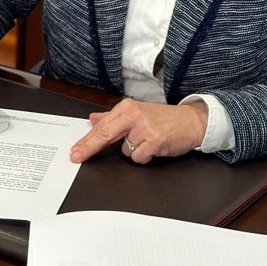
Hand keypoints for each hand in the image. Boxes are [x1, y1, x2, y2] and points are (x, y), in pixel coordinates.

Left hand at [70, 98, 207, 164]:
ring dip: (134, 151)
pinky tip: (154, 148)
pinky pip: (139, 158)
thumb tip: (93, 119)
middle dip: (89, 147)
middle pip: (104, 134)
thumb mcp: (137, 113)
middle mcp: (134, 115)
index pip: (101, 126)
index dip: (86, 140)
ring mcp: (145, 128)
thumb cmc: (164, 119)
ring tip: (147, 141)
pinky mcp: (155, 141)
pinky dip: (144, 157)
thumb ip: (113, 117)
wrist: (191, 121)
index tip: (75, 151)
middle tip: (76, 156)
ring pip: (125, 151)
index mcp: (127, 107)